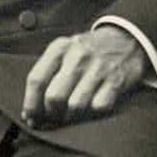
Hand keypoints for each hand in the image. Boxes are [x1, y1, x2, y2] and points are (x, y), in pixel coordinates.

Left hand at [22, 27, 149, 124]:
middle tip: (53, 118)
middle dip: (51, 114)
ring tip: (71, 115)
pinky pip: (98, 107)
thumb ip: (46, 74)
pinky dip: (93, 113)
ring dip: (71, 117)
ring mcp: (98, 68)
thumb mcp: (64, 51)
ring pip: (75, 105)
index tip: (31, 118)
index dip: (31, 104)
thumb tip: (30, 112)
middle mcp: (77, 56)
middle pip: (54, 97)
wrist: (126, 38)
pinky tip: (91, 108)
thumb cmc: (87, 51)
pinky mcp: (116, 80)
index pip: (36, 80)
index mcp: (59, 48)